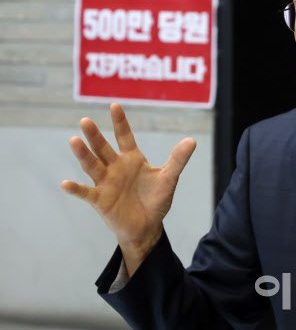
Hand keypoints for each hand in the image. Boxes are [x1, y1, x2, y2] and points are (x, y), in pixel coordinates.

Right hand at [62, 103, 195, 274]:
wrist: (148, 226)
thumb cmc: (156, 200)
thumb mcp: (169, 178)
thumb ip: (178, 159)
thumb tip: (192, 140)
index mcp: (132, 159)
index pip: (125, 136)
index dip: (120, 122)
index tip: (114, 105)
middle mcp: (116, 167)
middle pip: (103, 148)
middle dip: (95, 135)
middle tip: (85, 120)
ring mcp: (106, 183)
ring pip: (92, 165)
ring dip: (83, 154)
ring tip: (74, 140)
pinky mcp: (100, 200)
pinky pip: (86, 193)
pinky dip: (76, 189)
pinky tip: (65, 183)